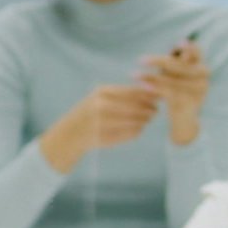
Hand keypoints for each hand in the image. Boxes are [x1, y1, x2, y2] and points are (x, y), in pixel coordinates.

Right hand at [39, 83, 162, 170]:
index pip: (134, 92)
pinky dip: (138, 131)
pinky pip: (131, 134)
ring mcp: (104, 123)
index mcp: (103, 92)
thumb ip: (125, 94)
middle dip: (150, 109)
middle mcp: (102, 106)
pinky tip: (137, 129)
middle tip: (155, 111)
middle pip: (137, 107)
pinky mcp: (107, 137)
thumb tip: (153, 90)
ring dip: (145, 120)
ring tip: (146, 119)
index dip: (149, 95)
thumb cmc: (90, 112)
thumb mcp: (102, 97)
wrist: (70, 134)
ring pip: (136, 121)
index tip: (157, 97)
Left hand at [141, 42, 210, 146]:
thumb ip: (177, 60)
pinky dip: (155, 88)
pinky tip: (143, 85)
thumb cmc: (178, 90)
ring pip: (173, 80)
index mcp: (201, 67)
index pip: (197, 52)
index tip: (179, 43)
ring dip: (152, 77)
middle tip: (141, 60)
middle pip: (181, 66)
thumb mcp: (178, 73)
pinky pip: (170, 93)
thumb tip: (177, 44)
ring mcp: (198, 92)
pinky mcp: (189, 104)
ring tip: (135, 75)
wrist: (185, 120)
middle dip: (160, 62)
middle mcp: (203, 78)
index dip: (189, 48)